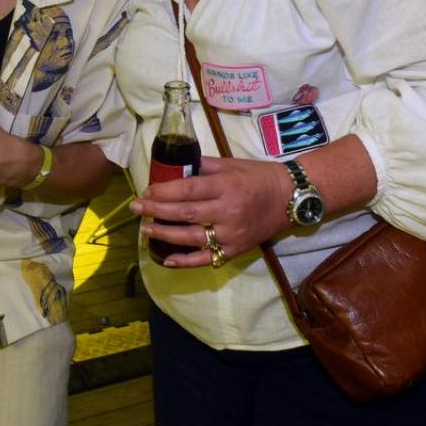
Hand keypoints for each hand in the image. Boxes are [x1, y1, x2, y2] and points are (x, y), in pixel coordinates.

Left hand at [131, 155, 293, 267]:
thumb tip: (174, 168)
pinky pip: (207, 258)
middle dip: (156, 210)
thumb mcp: (230, 164)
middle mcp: (227, 210)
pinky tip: (166, 259)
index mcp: (225, 186)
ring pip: (191, 237)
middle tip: (136, 207)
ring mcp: (231, 233)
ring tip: (145, 229)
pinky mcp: (236, 249)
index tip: (146, 191)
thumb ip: (201, 166)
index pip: (187, 190)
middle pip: (184, 213)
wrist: (290, 197)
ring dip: (164, 234)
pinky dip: (185, 261)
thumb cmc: (257, 176)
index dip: (163, 192)